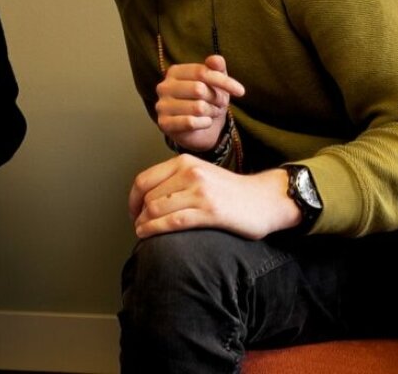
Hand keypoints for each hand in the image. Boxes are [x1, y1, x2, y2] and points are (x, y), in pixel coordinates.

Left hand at [128, 154, 299, 239]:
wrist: (265, 199)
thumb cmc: (231, 192)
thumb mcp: (201, 174)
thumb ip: (176, 180)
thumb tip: (147, 198)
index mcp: (184, 162)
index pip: (144, 180)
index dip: (132, 199)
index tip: (133, 212)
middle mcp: (190, 172)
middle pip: (147, 196)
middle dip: (138, 214)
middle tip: (139, 226)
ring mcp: (200, 191)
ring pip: (156, 208)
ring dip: (144, 224)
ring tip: (143, 232)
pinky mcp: (210, 211)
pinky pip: (172, 221)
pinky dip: (154, 229)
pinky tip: (149, 235)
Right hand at [155, 54, 245, 151]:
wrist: (199, 130)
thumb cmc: (207, 101)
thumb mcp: (216, 82)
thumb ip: (217, 67)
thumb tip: (216, 59)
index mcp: (175, 72)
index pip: (202, 72)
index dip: (224, 81)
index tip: (241, 91)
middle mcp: (164, 86)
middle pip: (199, 89)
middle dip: (217, 99)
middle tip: (220, 105)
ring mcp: (162, 105)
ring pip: (197, 107)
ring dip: (211, 112)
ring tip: (211, 113)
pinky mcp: (164, 124)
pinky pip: (190, 122)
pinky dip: (204, 123)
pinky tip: (205, 122)